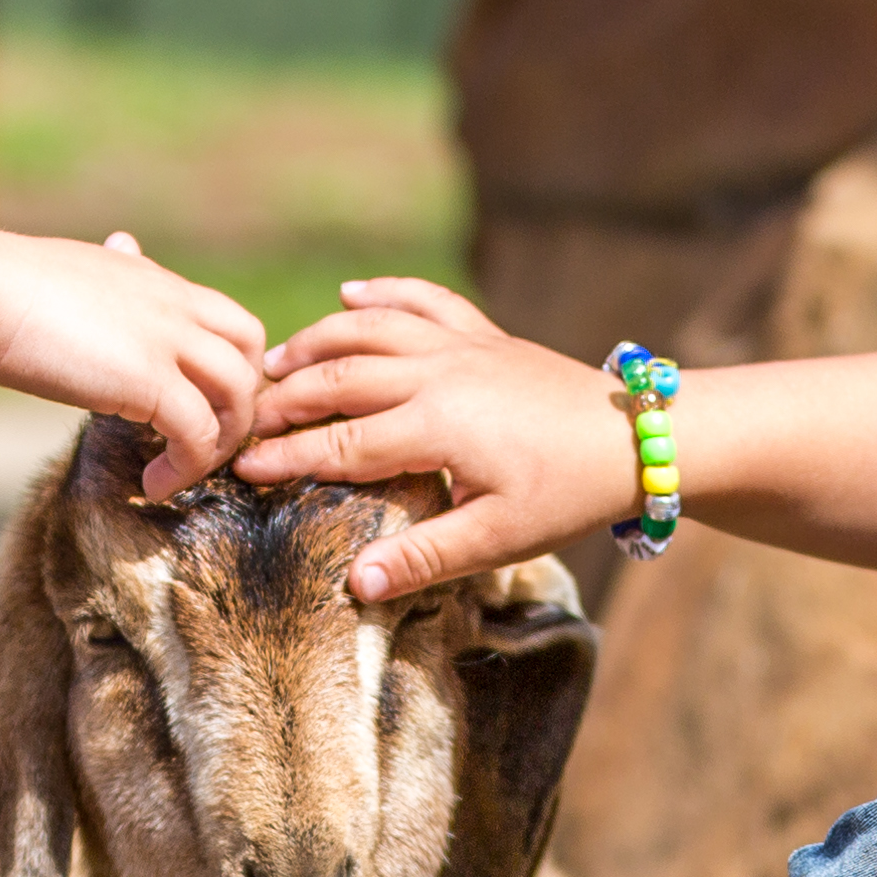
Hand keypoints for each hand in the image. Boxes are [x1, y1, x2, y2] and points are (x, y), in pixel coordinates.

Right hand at [0, 231, 269, 494]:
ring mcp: (167, 342)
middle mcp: (175, 306)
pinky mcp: (148, 380)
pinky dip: (186, 467)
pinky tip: (154, 484)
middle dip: (239, 404)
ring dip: (218, 444)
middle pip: (250, 356)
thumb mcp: (82, 267)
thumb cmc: (8, 284)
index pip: (231, 323)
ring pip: (237, 396)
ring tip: (179, 472)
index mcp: (159, 282)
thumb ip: (115, 268)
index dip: (231, 368)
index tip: (202, 406)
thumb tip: (123, 244)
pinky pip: (196, 433)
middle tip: (202, 443)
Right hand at [237, 278, 638, 595]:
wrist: (634, 437)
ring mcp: (460, 345)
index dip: (286, 457)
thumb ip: (424, 556)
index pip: (340, 444)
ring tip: (276, 360)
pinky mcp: (483, 333)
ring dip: (317, 340)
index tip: (242, 469)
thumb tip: (356, 584)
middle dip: (284, 397)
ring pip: (370, 328)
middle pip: (339, 377)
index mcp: (435, 425)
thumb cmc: (567, 493)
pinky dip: (384, 291)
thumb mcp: (499, 537)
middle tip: (243, 417)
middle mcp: (438, 373)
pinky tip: (350, 292)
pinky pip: (422, 299)